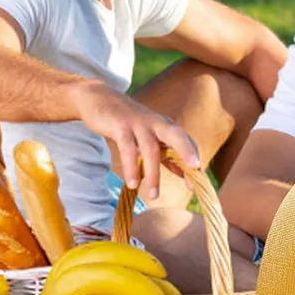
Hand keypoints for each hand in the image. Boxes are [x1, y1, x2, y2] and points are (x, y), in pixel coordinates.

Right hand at [70, 81, 198, 200]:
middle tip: (195, 168)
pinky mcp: (120, 126)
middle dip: (187, 150)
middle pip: (177, 135)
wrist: (98, 98)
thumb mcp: (150, 138)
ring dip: (153, 174)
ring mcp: (138, 124)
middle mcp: (156, 124)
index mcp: (166, 127)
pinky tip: (132, 184)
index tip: (195, 185)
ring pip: (150, 149)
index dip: (193, 160)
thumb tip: (185, 174)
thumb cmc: (129, 122)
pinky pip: (127, 149)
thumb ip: (167, 156)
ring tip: (153, 196)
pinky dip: (131, 167)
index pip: (187, 142)